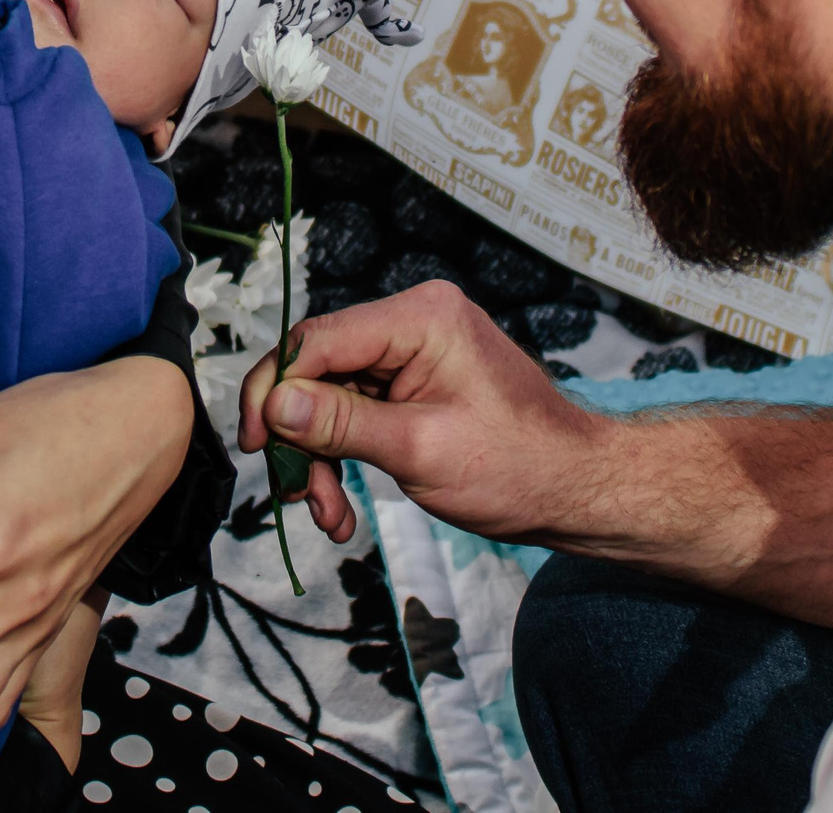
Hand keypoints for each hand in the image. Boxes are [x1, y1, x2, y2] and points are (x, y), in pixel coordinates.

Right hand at [239, 280, 607, 546]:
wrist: (575, 491)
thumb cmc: (519, 466)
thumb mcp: (420, 450)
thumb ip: (342, 425)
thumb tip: (275, 404)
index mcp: (421, 317)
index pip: (318, 339)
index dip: (275, 389)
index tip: (257, 444)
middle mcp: (413, 322)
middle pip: (318, 370)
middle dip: (299, 437)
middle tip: (293, 492)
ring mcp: (412, 353)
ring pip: (329, 399)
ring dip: (318, 459)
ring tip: (328, 515)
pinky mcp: (412, 384)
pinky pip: (355, 413)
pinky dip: (342, 458)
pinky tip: (341, 508)